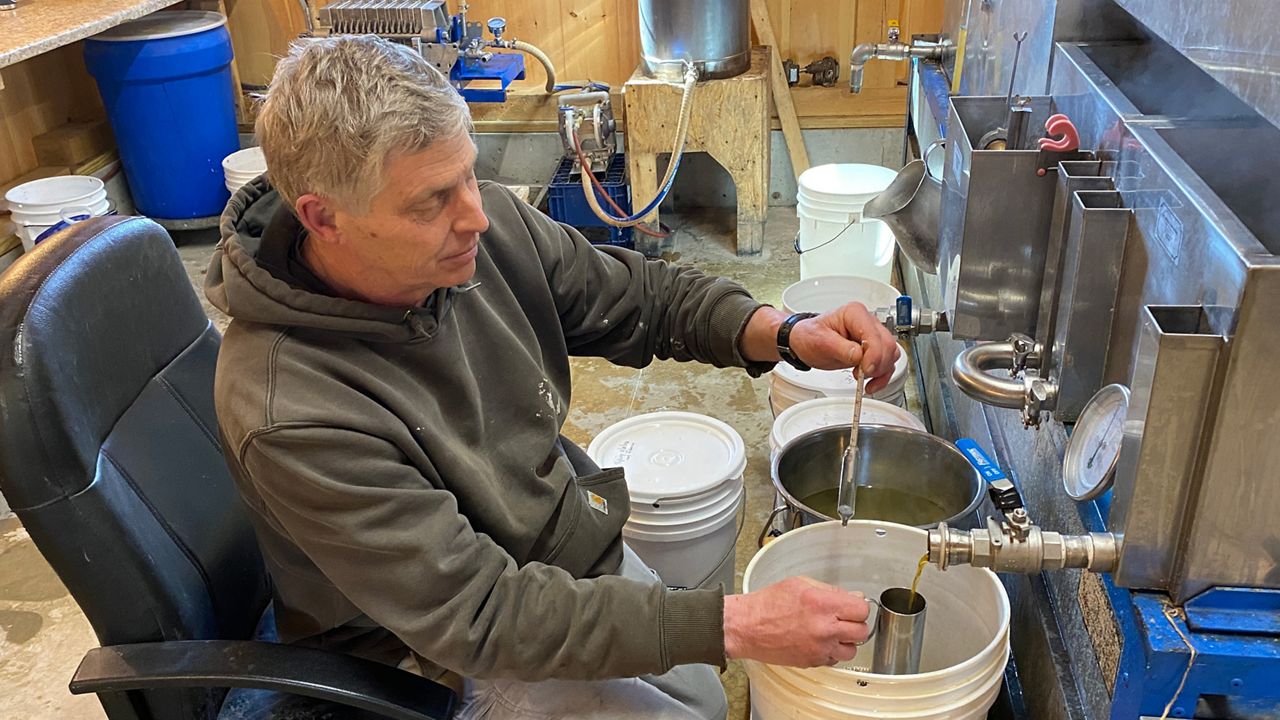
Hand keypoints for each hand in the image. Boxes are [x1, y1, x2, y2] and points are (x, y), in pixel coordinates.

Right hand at [723, 576, 871, 666]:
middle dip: (855, 624)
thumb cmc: (767, 604)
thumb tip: (852, 597)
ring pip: (851, 650)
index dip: (858, 607)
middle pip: (862, 632)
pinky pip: (834, 660)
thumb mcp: (800, 583)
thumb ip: (830, 590)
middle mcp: (824, 628)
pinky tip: (818, 642)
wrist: (746, 627)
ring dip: (845, 642)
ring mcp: (819, 648)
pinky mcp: (812, 662)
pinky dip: (830, 652)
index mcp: (823, 604)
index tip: (853, 607)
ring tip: (832, 633)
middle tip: (844, 620)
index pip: (862, 609)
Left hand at [788, 303, 900, 392]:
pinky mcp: (873, 349)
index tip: (864, 371)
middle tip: (861, 375)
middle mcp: (867, 322)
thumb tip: (858, 356)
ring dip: (881, 371)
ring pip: (891, 354)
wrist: (805, 342)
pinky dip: (882, 376)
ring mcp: (872, 335)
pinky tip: (871, 384)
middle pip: (887, 344)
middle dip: (877, 364)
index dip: (874, 355)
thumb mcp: (819, 341)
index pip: (874, 335)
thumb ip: (840, 348)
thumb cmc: (809, 336)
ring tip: (863, 379)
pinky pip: (887, 363)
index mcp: (855, 313)